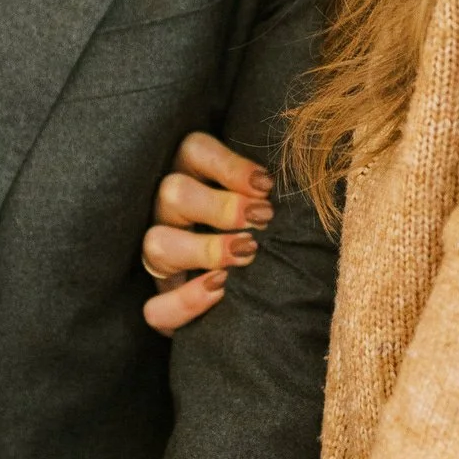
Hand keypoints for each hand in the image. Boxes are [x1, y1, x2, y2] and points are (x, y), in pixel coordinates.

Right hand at [143, 131, 275, 333]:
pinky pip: (156, 307)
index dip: (228, 165)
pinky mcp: (160, 300)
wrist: (264, 297)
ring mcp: (160, 255)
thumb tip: (303, 177)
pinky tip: (220, 292)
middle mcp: (169, 212)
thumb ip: (272, 190)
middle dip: (220, 206)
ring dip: (204, 250)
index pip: (193, 150)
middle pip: (173, 193)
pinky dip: (187, 302)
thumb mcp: (269, 203)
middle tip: (262, 219)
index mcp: (194, 176)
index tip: (266, 186)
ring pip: (157, 245)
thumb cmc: (271, 232)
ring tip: (246, 254)